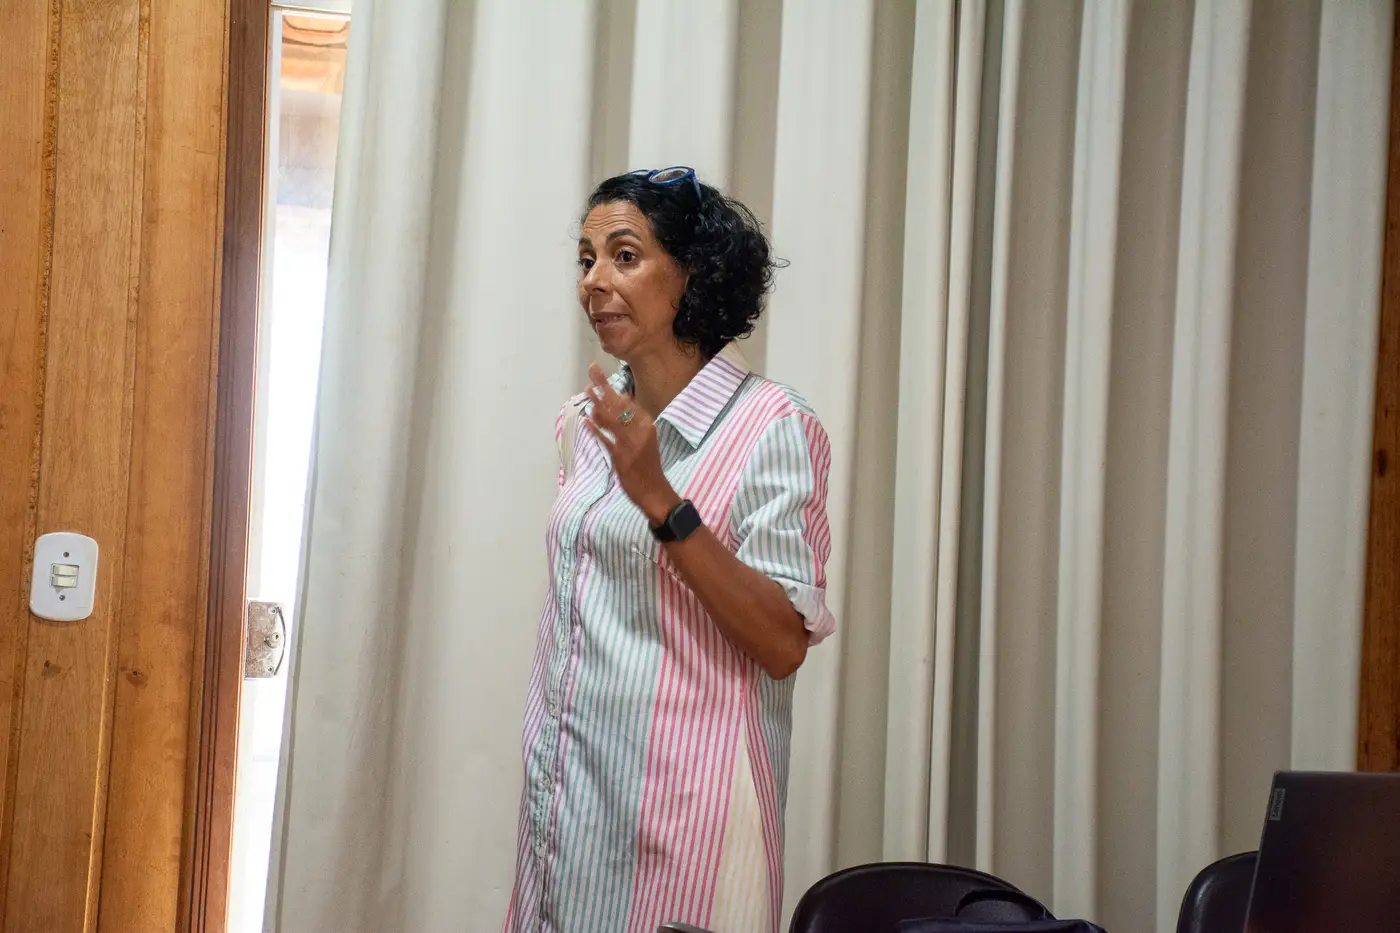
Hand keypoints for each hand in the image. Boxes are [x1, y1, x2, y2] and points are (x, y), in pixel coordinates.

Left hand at [583, 363, 680, 523]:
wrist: (655, 491)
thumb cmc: (648, 465)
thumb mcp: (645, 439)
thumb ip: (633, 422)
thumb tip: (622, 400)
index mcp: (646, 425)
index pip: (628, 402)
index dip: (612, 388)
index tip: (599, 376)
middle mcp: (640, 431)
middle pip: (619, 404)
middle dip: (604, 386)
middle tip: (592, 369)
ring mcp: (630, 444)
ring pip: (611, 418)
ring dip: (597, 403)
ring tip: (586, 389)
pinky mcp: (621, 457)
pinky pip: (606, 440)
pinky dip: (597, 430)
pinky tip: (587, 421)